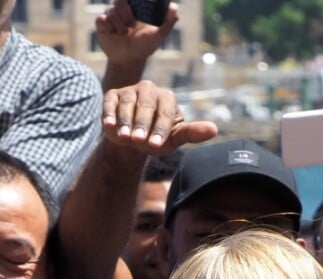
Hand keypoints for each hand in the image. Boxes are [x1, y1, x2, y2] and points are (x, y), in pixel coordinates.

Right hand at [96, 0, 178, 64]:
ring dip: (119, 24)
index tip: (135, 18)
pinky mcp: (102, 24)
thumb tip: (174, 9)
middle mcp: (123, 7)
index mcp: (136, 5)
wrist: (129, 60)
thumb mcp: (159, 35)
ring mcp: (112, 15)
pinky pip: (101, 19)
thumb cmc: (144, 46)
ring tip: (124, 34)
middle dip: (127, 11)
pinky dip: (109, 27)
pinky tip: (114, 34)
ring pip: (112, 10)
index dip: (132, 1)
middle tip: (132, 24)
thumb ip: (168, 21)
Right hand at [102, 80, 217, 153]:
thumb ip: (192, 133)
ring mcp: (129, 91)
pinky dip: (108, 114)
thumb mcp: (173, 139)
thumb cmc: (156, 138)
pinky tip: (108, 126)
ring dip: (125, 121)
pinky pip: (110, 103)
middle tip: (138, 141)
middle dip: (141, 125)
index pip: (164, 112)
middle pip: (145, 106)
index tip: (155, 146)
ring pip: (127, 104)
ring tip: (123, 137)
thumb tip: (214, 130)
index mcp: (166, 98)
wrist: (132, 140)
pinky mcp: (112, 96)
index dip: (160, 130)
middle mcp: (149, 89)